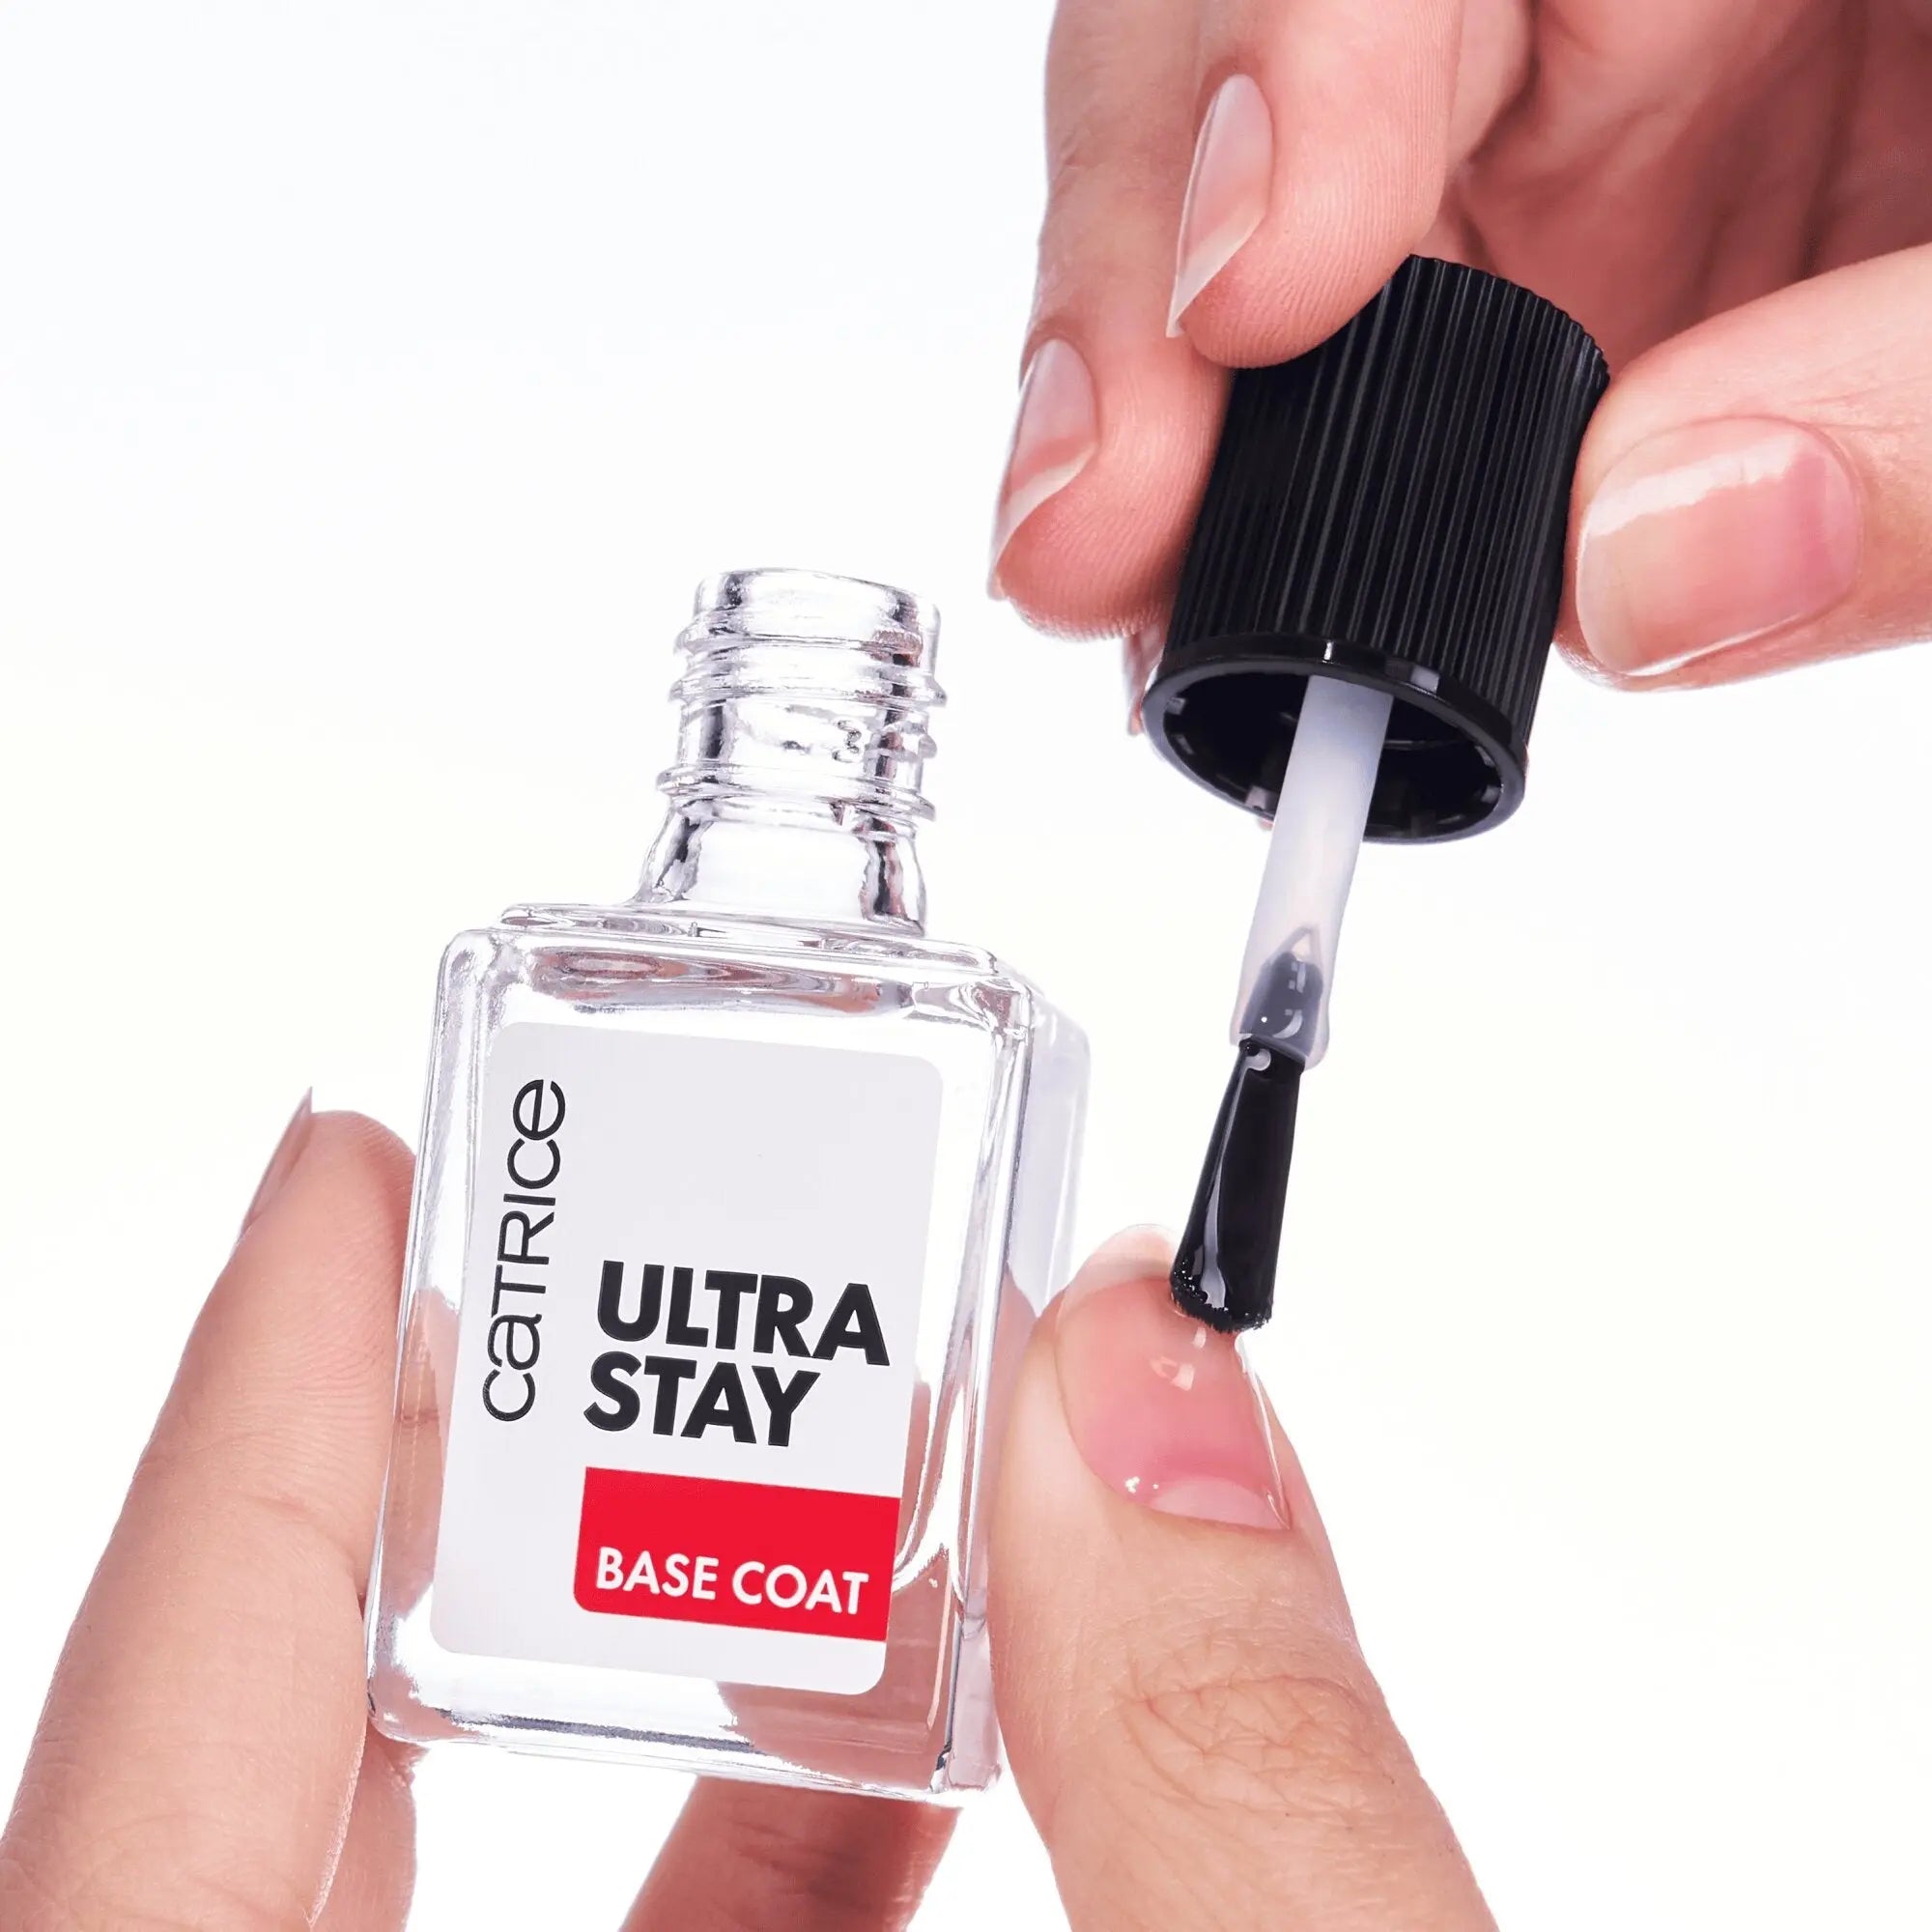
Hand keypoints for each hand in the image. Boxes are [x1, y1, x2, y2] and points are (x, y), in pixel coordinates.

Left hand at [0, 1112, 1485, 1928]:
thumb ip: (1243, 1814)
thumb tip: (1155, 1399)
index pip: (171, 1761)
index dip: (255, 1429)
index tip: (349, 1158)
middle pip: (259, 1809)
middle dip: (441, 1490)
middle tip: (587, 1254)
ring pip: (416, 1890)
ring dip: (649, 1656)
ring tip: (808, 1457)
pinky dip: (750, 1847)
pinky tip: (898, 1757)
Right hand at [989, 0, 1931, 699]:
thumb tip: (1652, 562)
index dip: (1283, 64)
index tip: (1244, 307)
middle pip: (1250, 26)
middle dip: (1139, 275)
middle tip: (1091, 533)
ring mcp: (1559, 78)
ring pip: (1241, 181)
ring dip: (1157, 400)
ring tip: (1124, 584)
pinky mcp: (1549, 212)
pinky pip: (1339, 315)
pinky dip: (1254, 467)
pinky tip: (1209, 573)